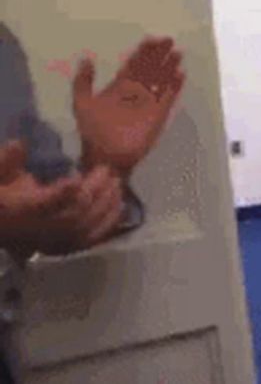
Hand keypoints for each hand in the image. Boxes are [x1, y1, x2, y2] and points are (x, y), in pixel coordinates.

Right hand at [0, 141, 125, 255]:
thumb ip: (7, 161)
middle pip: (74, 212)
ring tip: (116, 182)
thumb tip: (18, 143)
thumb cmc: (2, 196)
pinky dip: (109, 221)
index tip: (76, 178)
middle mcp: (42, 227)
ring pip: (88, 225)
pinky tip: (120, 204)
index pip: (43, 204)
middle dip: (94, 191)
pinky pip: (93, 237)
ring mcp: (57, 238)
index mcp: (21, 208)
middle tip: (107, 170)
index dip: (62, 193)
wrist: (3, 228)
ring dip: (106, 202)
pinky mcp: (69, 245)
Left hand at [73, 36, 184, 177]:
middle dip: (160, 54)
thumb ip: (83, 82)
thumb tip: (86, 58)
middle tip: (169, 40)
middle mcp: (136, 92)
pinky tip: (181, 73)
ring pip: (161, 80)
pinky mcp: (158, 114)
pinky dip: (175, 86)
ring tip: (178, 53)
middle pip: (151, 68)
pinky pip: (169, 97)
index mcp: (119, 86)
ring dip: (169, 66)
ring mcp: (148, 102)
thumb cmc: (93, 131)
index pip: (134, 64)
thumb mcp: (82, 103)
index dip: (143, 52)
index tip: (151, 39)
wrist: (106, 156)